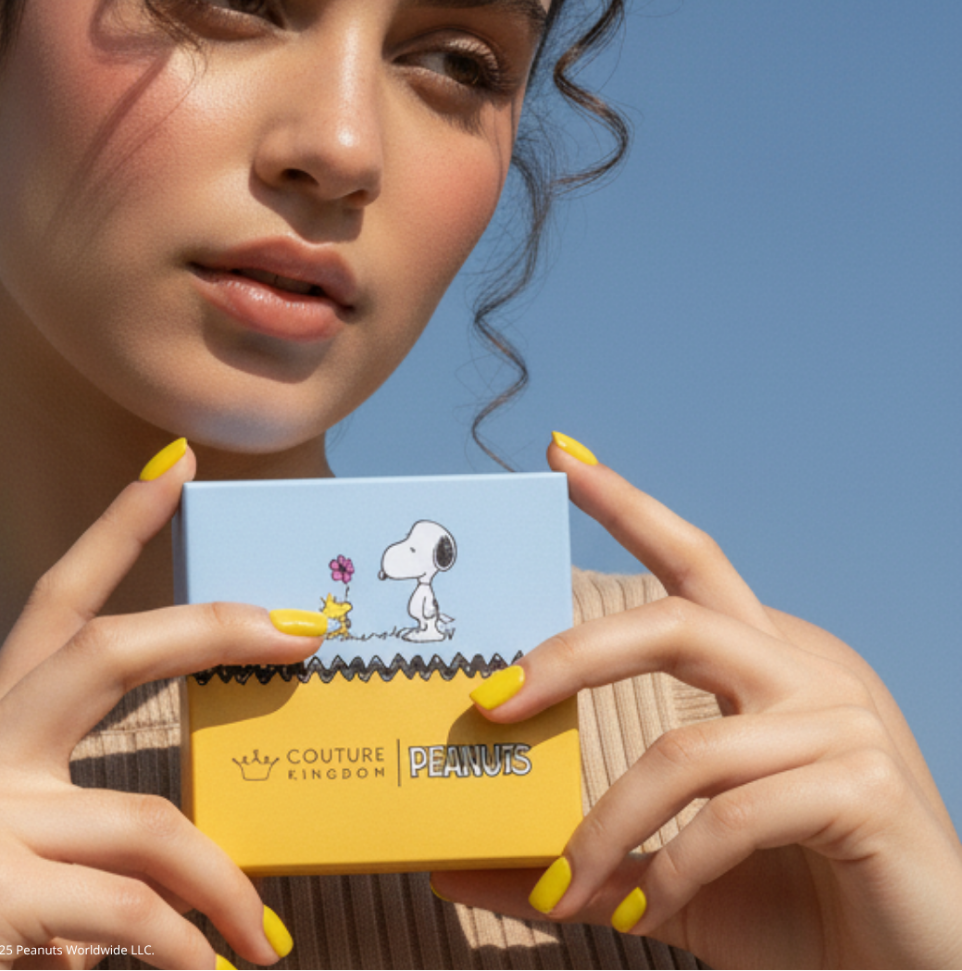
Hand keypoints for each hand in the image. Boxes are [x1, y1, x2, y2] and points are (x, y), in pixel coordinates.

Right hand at [0, 441, 322, 970]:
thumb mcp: (24, 832)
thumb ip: (101, 818)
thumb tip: (204, 857)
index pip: (62, 602)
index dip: (117, 527)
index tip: (178, 464)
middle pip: (105, 649)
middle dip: (208, 628)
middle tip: (305, 633)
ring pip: (151, 827)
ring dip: (223, 893)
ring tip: (265, 943)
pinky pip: (128, 917)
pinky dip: (178, 952)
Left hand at [434, 434, 961, 970]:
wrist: (916, 970)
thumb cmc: (794, 903)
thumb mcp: (667, 872)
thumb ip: (580, 861)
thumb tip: (460, 869)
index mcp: (763, 667)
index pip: (692, 562)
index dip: (627, 506)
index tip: (561, 456)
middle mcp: (804, 673)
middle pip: (675, 622)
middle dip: (574, 655)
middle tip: (492, 698)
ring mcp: (839, 724)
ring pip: (687, 750)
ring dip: (608, 827)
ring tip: (563, 888)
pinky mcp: (863, 789)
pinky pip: (731, 818)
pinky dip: (670, 873)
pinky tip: (637, 912)